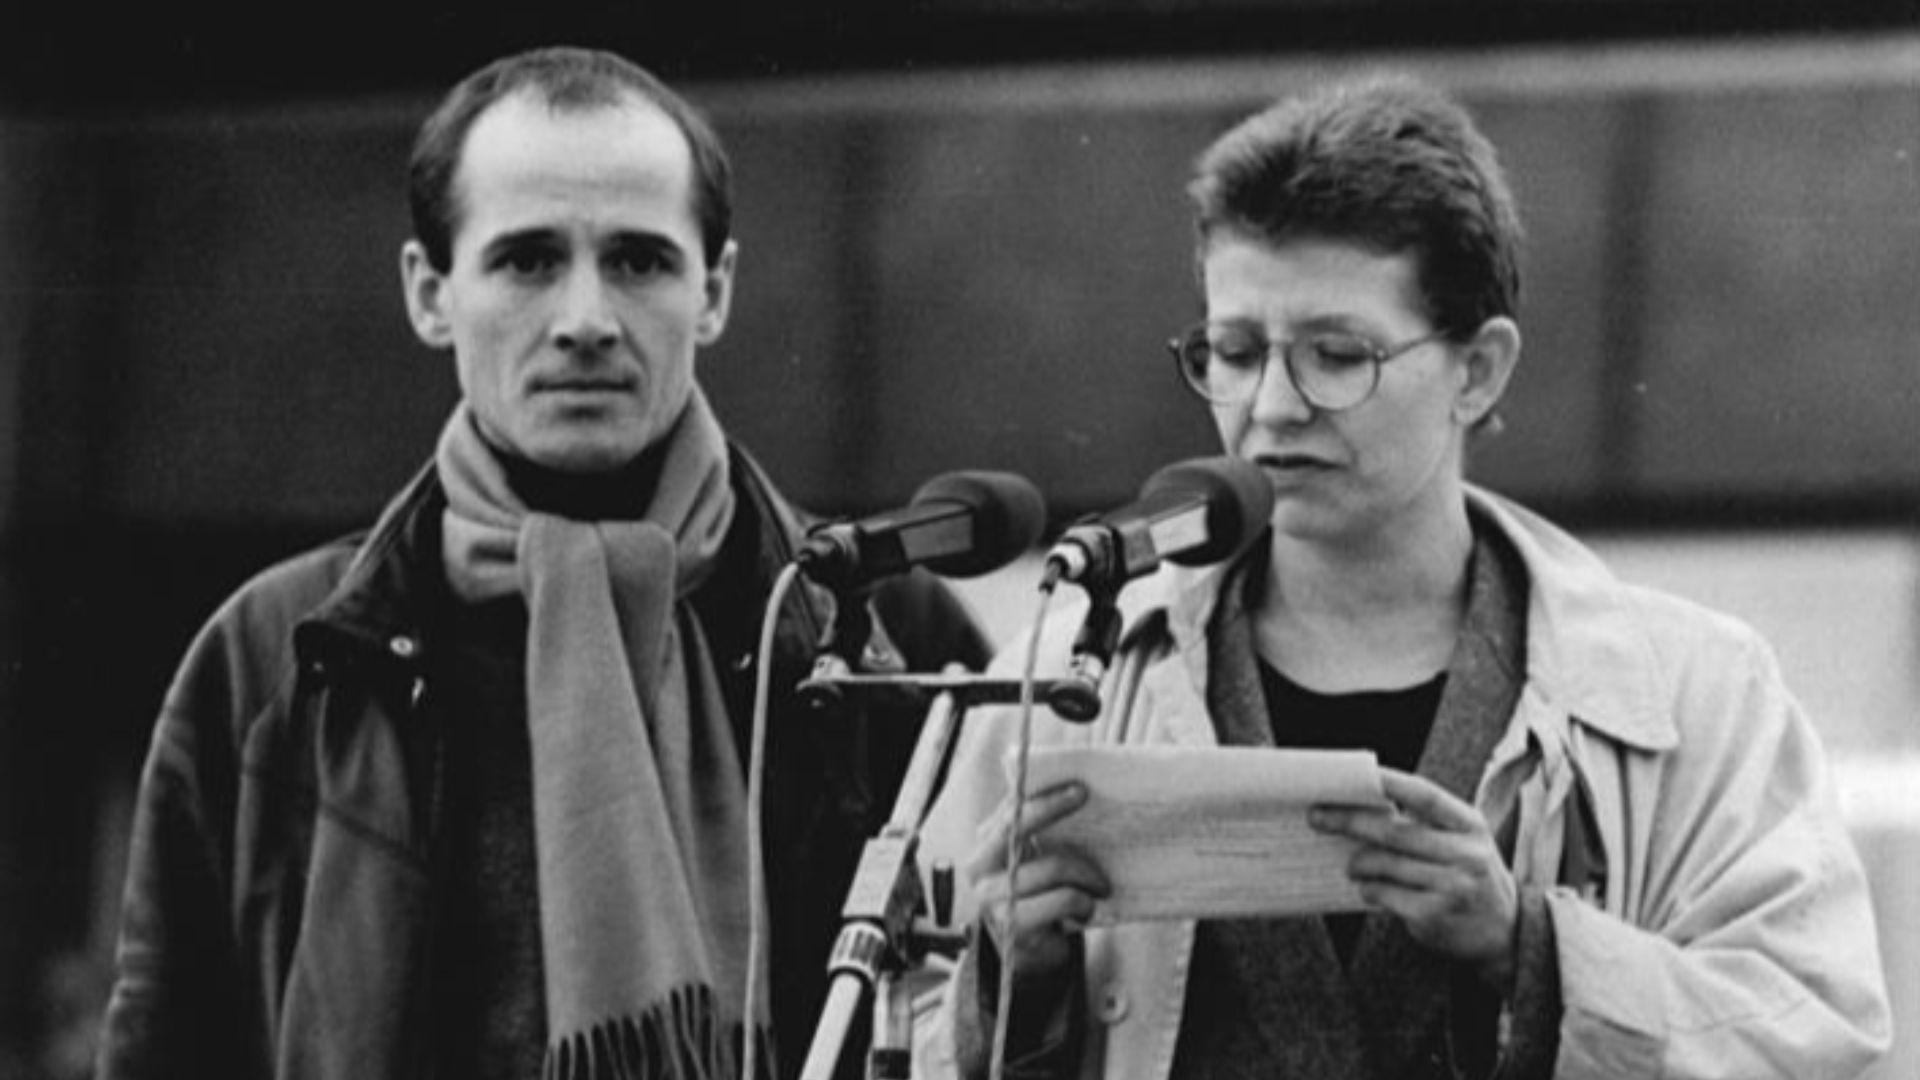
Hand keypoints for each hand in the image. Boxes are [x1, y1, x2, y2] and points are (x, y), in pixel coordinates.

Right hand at [965, 781, 1110, 981]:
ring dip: (1087, 876)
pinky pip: (1063, 900)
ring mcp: (994, 899)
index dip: (1044, 799)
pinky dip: (1084, 903)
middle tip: (1094, 814)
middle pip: (1019, 829)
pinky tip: (1085, 910)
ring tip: (1099, 887)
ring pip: (1053, 867)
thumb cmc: (1031, 896)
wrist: (1024, 951)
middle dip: (1054, 809)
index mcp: (983, 847)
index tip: (1080, 790)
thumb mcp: (1026, 859)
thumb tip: (1064, 788)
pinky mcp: (1015, 926)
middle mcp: (980, 871)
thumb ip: (1028, 828)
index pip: (1010, 812)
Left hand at [1310, 768, 1518, 992]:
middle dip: (1351, 821)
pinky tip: (1369, 889)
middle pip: (1396, 832)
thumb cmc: (1470, 875)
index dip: (1389, 783)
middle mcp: (1466, 854)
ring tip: (1351, 864)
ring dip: (1359, 862)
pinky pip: (1388, 895)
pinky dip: (1371, 889)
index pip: (1425, 796)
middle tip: (1318, 817)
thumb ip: (1425, 822)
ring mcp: (1453, 887)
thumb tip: (1361, 803)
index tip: (1356, 775)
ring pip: (1387, 865)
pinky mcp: (1436, 915)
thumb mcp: (1462, 841)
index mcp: (1471, 825)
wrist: (1506, 931)